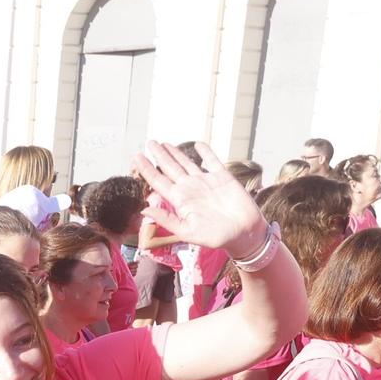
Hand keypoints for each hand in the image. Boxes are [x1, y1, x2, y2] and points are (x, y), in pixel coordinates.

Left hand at [131, 141, 265, 259]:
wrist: (244, 233)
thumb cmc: (216, 237)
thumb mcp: (188, 231)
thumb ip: (167, 220)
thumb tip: (144, 209)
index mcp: (180, 200)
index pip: (158, 181)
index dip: (147, 169)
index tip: (136, 157)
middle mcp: (190, 188)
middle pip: (170, 168)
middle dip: (159, 155)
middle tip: (148, 142)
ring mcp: (206, 181)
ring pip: (187, 162)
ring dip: (175, 152)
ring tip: (163, 143)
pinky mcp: (223, 177)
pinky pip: (212, 160)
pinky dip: (205, 151)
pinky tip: (198, 144)